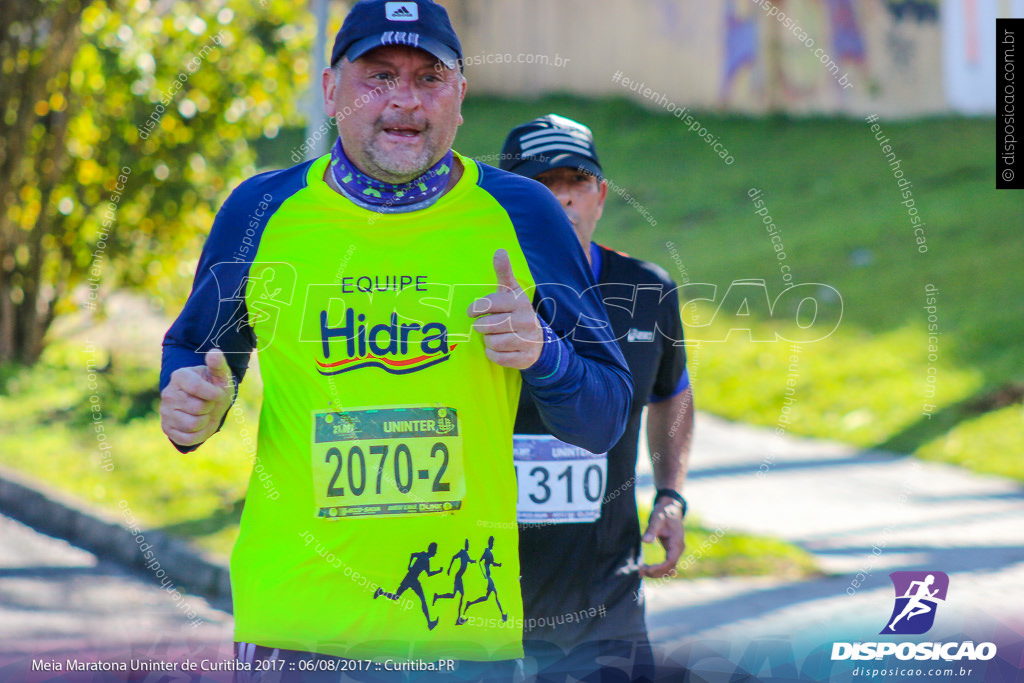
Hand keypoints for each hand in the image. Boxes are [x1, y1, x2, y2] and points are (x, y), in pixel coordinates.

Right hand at [160, 348, 233, 446]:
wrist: (208, 404)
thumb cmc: (215, 386)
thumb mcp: (220, 375)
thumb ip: (218, 364)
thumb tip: (214, 353)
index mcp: (180, 376)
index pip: (197, 388)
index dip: (213, 394)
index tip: (217, 393)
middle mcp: (168, 393)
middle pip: (197, 408)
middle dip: (210, 408)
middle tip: (208, 403)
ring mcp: (165, 412)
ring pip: (192, 425)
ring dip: (205, 421)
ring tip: (203, 414)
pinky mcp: (167, 428)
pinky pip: (186, 439)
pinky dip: (198, 435)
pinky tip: (199, 426)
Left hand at [466, 249, 542, 368]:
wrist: (538, 340)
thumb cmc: (516, 312)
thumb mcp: (511, 291)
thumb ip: (504, 272)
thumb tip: (499, 250)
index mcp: (520, 302)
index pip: (490, 303)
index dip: (476, 308)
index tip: (471, 312)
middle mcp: (526, 320)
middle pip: (487, 325)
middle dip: (482, 327)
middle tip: (485, 326)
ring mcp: (528, 340)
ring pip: (492, 342)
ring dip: (488, 341)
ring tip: (495, 336)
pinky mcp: (526, 358)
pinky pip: (498, 358)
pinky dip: (493, 354)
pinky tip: (499, 348)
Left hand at [639, 498, 685, 577]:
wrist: (671, 508)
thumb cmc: (664, 512)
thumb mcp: (657, 518)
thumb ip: (651, 530)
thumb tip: (645, 541)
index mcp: (677, 543)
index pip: (670, 562)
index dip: (658, 568)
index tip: (645, 569)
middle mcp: (678, 549)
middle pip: (670, 569)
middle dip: (656, 572)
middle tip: (640, 572)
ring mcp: (676, 550)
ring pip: (669, 569)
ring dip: (657, 573)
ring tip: (641, 572)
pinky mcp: (672, 550)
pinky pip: (667, 565)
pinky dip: (659, 569)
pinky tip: (648, 568)